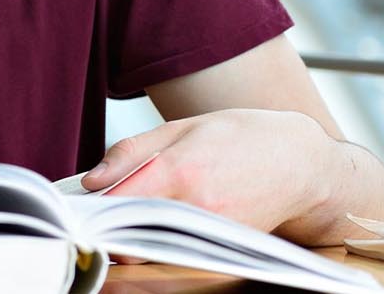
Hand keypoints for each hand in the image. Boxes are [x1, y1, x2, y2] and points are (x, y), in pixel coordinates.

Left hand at [84, 108, 334, 234]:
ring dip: (135, 238)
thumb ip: (132, 152)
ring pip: (153, 251)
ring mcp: (213, 234)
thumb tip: (92, 180)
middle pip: (131, 235)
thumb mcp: (182, 128)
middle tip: (102, 213)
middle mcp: (197, 208)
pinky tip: (162, 224)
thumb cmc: (242, 137)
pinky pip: (179, 255)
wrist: (302, 164)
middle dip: (110, 228)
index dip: (92, 208)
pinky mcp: (225, 250)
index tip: (81, 204)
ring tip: (134, 215)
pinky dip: (162, 245)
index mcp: (180, 171)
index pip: (117, 204)